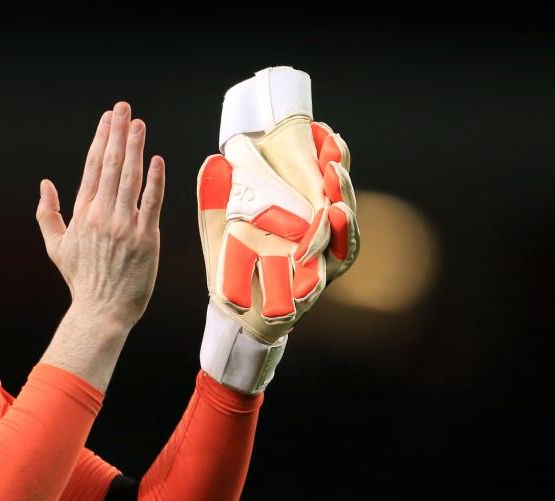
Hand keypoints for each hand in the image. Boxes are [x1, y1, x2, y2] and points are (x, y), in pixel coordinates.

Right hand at [35, 101, 165, 329]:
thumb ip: (47, 213)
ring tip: (139, 124)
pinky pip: (151, 203)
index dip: (101, 139)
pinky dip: (154, 180)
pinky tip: (156, 160)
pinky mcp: (146, 238)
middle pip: (111, 165)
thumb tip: (45, 184)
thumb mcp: (56, 246)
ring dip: (135, 148)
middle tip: (124, 108)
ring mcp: (125, 226)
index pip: (92, 167)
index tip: (108, 119)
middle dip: (118, 133)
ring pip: (130, 178)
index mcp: (82, 214)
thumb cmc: (82, 280)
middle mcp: (102, 215)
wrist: (102, 310)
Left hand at [197, 69, 359, 344]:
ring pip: (340, 244)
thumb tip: (213, 161)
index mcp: (301, 217)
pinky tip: (317, 250)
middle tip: (335, 165)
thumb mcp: (218, 228)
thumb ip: (215, 197)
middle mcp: (317, 238)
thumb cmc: (231, 265)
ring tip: (337, 206)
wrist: (229, 313)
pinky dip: (319, 269)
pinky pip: (320, 281)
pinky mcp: (307, 294)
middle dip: (342, 187)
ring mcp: (317, 266)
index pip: (322, 183)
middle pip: (342, 208)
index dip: (330, 159)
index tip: (327, 133)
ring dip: (342, 225)